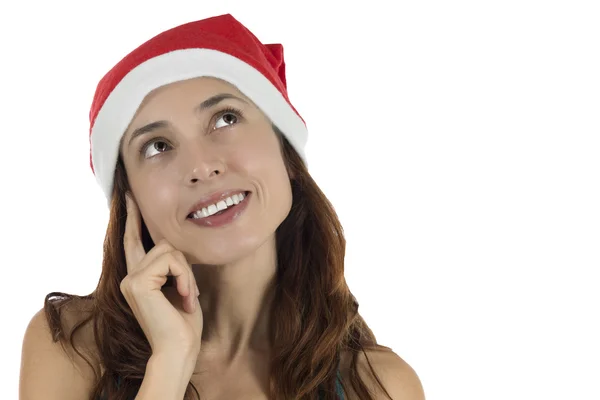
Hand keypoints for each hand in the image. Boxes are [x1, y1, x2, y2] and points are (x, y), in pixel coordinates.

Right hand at [120, 193, 202, 360]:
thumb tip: (173, 243)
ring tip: (186, 297)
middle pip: (164, 244)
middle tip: (188, 293)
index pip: (133, 240)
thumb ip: (170, 264)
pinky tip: (184, 297)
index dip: (133, 217)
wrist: (179, 348)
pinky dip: (185, 277)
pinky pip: (172, 260)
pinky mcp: (138, 282)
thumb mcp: (178, 286)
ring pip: (170, 250)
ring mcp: (131, 278)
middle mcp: (129, 275)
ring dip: (186, 274)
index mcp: (137, 276)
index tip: (129, 195)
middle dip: (184, 266)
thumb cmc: (183, 322)